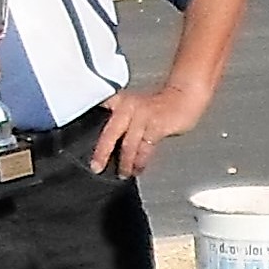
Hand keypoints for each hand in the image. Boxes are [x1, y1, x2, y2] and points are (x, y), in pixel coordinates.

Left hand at [90, 85, 211, 176]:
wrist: (184, 95)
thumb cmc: (160, 105)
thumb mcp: (135, 108)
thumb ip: (123, 122)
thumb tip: (110, 145)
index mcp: (119, 101)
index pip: (99, 115)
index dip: (90, 128)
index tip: (83, 146)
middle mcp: (128, 107)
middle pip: (110, 133)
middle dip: (102, 152)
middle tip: (96, 166)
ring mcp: (142, 115)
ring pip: (128, 144)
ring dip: (125, 162)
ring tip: (123, 173)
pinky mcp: (157, 125)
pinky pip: (145, 147)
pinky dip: (140, 161)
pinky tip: (138, 168)